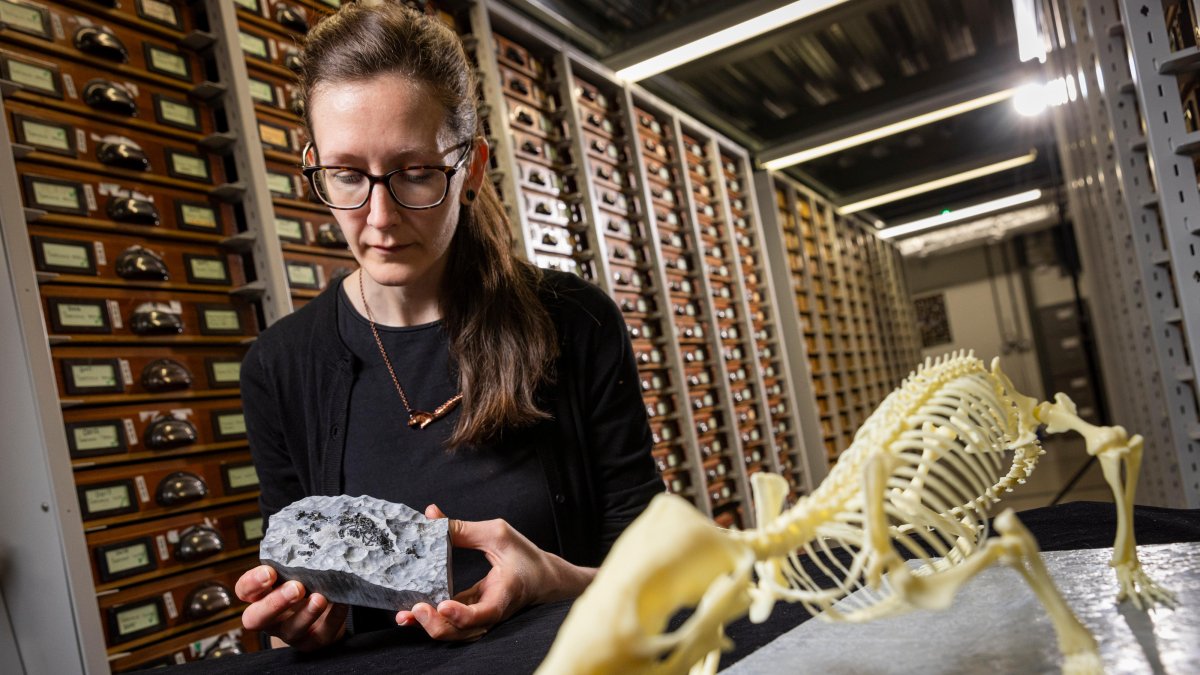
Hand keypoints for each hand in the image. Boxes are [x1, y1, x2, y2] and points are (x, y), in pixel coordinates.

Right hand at [235, 565, 347, 649]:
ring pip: (291, 630)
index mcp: (261, 597)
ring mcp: (291, 633)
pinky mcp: (314, 642)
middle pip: (258, 618)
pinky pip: (323, 633)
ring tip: (319, 598)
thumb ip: (295, 560)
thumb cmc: (306, 584)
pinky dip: (333, 617)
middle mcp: (271, 618)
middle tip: (295, 587)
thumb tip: (310, 535)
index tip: (269, 571)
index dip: (252, 583)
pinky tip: (341, 603)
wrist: (326, 613)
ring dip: (306, 613)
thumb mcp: (295, 572)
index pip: (244, 591)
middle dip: (275, 603)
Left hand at [395, 504, 594, 640]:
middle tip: (416, 609)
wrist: (543, 579)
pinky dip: (433, 620)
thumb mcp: (497, 534)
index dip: (463, 614)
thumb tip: (430, 515)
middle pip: (464, 631)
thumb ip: (462, 529)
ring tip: (405, 616)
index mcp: (505, 592)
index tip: (443, 605)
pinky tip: (412, 612)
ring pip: (456, 633)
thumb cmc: (524, 555)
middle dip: (437, 625)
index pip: (486, 612)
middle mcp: (493, 611)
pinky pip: (453, 623)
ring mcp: (483, 617)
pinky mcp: (474, 615)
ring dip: (430, 627)